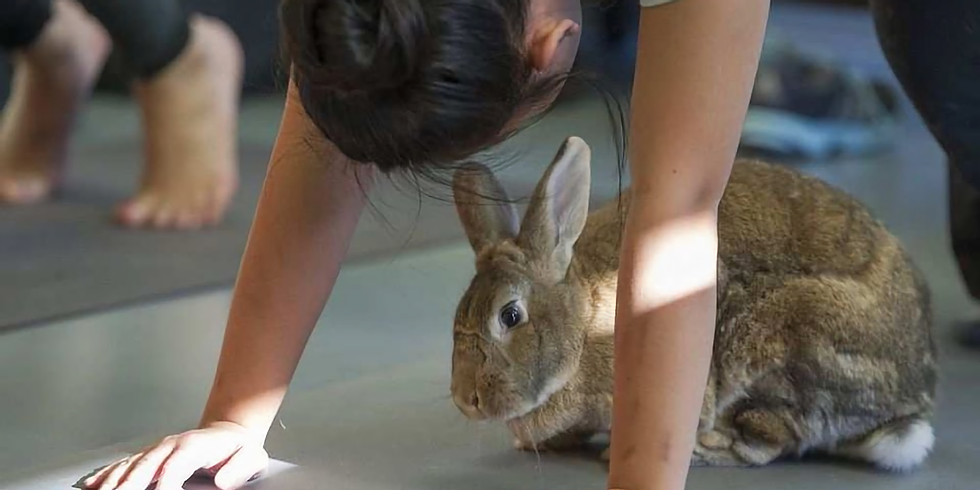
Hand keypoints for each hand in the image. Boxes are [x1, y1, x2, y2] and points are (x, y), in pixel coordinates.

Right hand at [81, 421, 268, 489]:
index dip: (164, 484)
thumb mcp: (252, 457)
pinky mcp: (151, 455)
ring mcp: (158, 450)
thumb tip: (222, 482)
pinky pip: (125, 464)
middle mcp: (171, 445)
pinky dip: (107, 475)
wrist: (230, 431)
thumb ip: (239, 470)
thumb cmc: (239, 448)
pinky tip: (94, 485)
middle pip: (144, 467)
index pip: (175, 467)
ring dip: (112, 483)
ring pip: (130, 466)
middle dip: (128, 486)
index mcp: (194, 446)